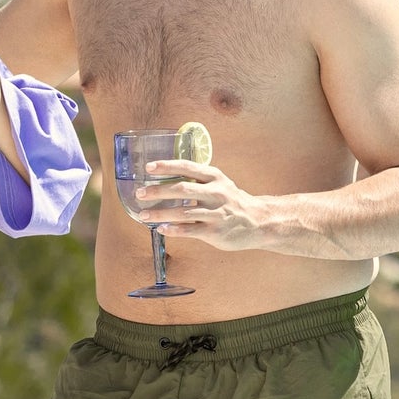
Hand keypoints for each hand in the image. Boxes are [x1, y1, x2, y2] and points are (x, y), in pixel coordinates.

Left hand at [140, 160, 272, 249]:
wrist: (258, 221)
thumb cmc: (232, 201)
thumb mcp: (220, 183)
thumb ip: (198, 179)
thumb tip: (168, 177)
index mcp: (214, 177)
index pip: (187, 167)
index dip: (166, 166)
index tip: (149, 167)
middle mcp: (215, 193)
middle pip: (181, 189)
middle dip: (158, 191)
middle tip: (140, 193)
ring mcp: (215, 213)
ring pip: (182, 212)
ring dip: (160, 214)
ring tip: (144, 215)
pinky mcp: (214, 231)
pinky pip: (189, 230)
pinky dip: (174, 230)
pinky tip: (162, 229)